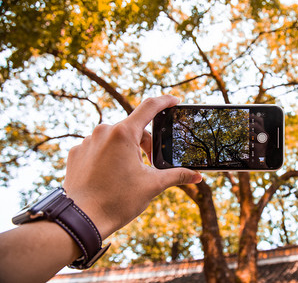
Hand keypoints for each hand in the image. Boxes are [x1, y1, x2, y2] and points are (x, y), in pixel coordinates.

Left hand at [63, 95, 201, 238]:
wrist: (81, 219)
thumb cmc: (117, 201)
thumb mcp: (152, 186)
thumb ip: (177, 175)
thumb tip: (198, 176)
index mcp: (123, 133)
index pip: (149, 107)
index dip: (165, 102)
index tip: (174, 101)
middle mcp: (103, 131)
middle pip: (133, 128)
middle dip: (145, 144)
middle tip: (150, 164)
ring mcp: (87, 141)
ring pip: (115, 138)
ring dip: (126, 150)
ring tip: (128, 173)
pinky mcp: (76, 153)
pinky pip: (98, 147)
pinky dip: (108, 156)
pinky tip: (110, 175)